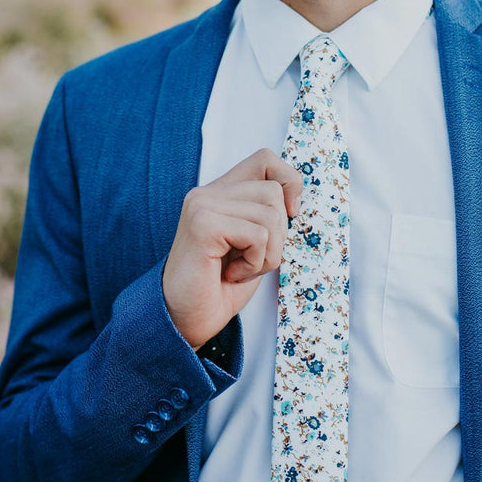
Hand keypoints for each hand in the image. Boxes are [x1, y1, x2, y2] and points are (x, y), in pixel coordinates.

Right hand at [162, 149, 302, 348]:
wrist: (183, 321)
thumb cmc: (219, 287)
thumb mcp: (253, 244)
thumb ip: (268, 216)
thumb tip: (297, 203)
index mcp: (219, 192)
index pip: (266, 159)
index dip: (288, 183)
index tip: (289, 216)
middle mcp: (207, 193)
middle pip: (274, 192)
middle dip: (277, 236)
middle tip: (250, 260)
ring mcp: (202, 206)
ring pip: (270, 215)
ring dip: (266, 254)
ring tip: (239, 269)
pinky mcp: (203, 225)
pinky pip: (258, 235)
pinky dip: (254, 263)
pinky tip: (230, 275)